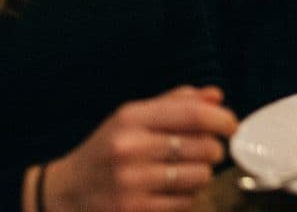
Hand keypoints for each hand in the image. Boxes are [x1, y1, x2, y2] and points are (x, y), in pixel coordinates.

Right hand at [44, 86, 235, 211]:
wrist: (65, 194)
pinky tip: (173, 190)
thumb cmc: (106, 151)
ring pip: (200, 176)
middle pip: (204, 147)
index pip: (194, 114)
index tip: (231, 125)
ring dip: (202, 174)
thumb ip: (175, 103)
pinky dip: (188, 196)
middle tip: (206, 151)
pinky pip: (186, 201)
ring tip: (187, 171)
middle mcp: (130, 148)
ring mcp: (132, 182)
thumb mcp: (132, 118)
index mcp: (131, 118)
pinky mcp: (135, 210)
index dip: (223, 119)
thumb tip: (216, 95)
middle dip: (214, 150)